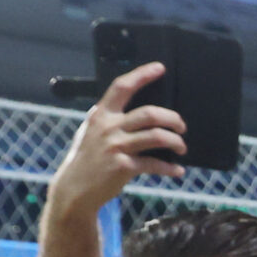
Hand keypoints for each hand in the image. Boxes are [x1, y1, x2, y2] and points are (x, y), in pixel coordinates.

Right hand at [49, 62, 186, 218]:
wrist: (76, 188)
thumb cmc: (87, 158)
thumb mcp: (91, 131)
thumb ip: (108, 119)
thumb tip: (131, 110)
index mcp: (101, 114)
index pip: (122, 87)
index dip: (142, 75)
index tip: (160, 68)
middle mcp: (109, 127)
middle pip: (149, 113)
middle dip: (172, 118)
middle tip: (181, 126)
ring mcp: (116, 146)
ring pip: (156, 137)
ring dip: (175, 141)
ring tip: (181, 147)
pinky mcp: (124, 166)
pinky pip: (154, 164)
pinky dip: (170, 168)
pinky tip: (177, 171)